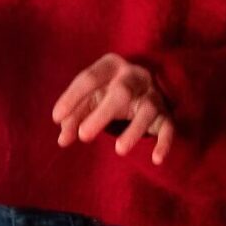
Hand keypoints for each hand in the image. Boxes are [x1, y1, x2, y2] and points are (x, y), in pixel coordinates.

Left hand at [52, 53, 174, 164]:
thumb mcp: (89, 98)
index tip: (56, 118)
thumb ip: (74, 116)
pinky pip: (168, 127)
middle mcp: (134, 76)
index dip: (72, 97)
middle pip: (122, 92)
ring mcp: (153, 94)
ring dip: (134, 130)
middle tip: (83, 136)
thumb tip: (62, 140)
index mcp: (110, 66)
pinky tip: (156, 159)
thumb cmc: (108, 91)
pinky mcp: (166, 113)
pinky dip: (164, 143)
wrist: (144, 85)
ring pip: (148, 109)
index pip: (89, 78)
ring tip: (118, 150)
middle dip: (102, 114)